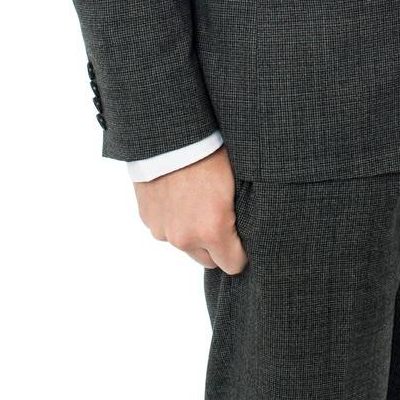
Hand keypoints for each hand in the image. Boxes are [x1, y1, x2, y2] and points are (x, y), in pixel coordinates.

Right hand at [134, 144, 247, 272]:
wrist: (169, 134)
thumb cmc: (210, 151)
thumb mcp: (236, 181)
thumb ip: (239, 213)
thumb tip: (250, 227)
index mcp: (212, 230)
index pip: (233, 265)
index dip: (241, 252)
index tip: (243, 238)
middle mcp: (185, 237)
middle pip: (208, 260)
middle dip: (217, 245)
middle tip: (222, 216)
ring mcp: (163, 230)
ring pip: (185, 244)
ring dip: (193, 232)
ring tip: (199, 200)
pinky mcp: (148, 219)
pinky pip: (166, 229)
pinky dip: (174, 219)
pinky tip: (180, 194)